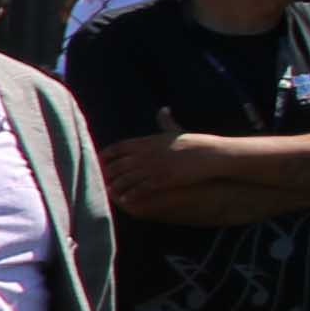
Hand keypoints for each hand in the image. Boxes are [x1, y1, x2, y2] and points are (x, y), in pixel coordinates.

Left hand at [101, 127, 226, 206]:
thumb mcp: (176, 130)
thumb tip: (163, 109)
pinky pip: (140, 189)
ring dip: (116, 186)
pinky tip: (125, 200)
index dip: (107, 155)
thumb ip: (165, 122)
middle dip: (108, 173)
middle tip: (99, 179)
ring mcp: (153, 167)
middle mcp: (146, 154)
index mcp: (148, 141)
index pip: (119, 147)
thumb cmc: (195, 142)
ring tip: (109, 192)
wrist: (210, 154)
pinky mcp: (161, 180)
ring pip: (126, 178)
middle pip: (118, 164)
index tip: (100, 159)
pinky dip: (131, 195)